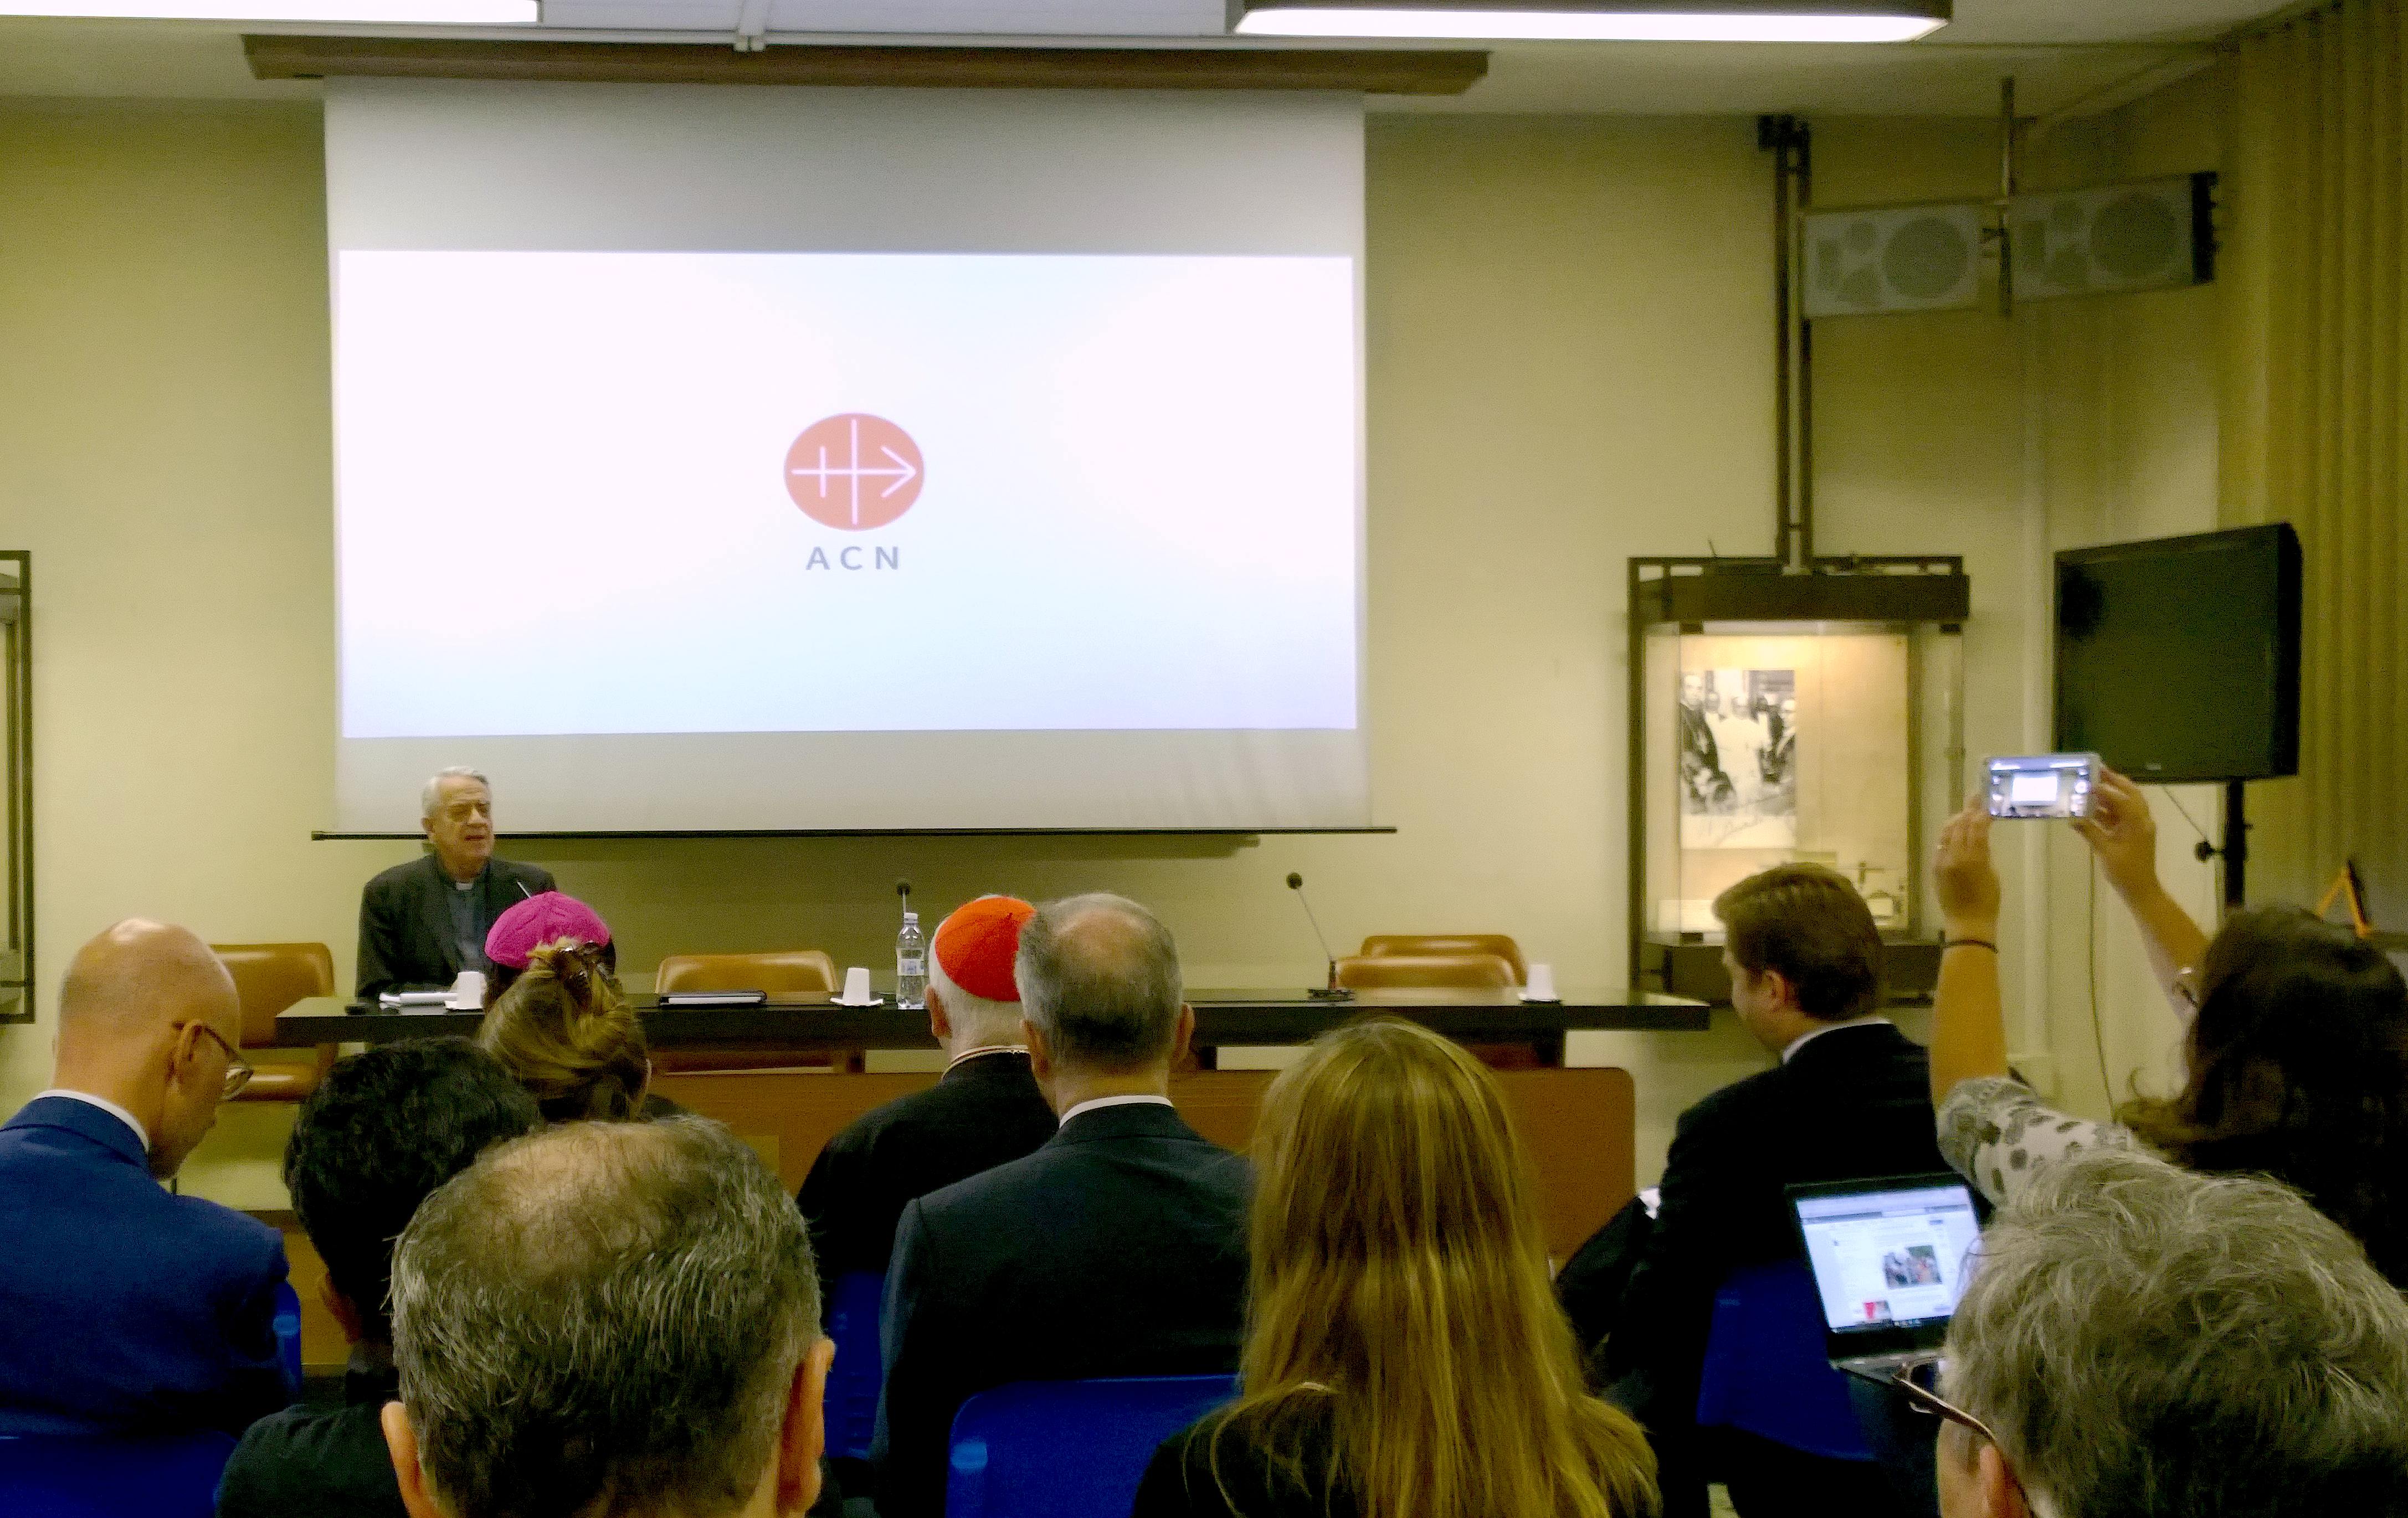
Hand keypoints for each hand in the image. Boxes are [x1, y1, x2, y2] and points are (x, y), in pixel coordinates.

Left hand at [1934, 799, 2001, 937]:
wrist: (1967, 922)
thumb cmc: (1987, 901)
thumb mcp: (1992, 874)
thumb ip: (1984, 853)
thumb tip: (1979, 836)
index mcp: (1975, 859)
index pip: (1977, 828)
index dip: (1982, 813)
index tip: (1986, 802)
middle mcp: (1955, 857)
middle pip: (1961, 826)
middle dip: (1968, 811)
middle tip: (1975, 798)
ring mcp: (1942, 861)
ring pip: (1948, 833)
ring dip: (1956, 820)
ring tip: (1965, 811)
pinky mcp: (1934, 867)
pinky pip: (1940, 844)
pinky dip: (1948, 835)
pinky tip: (1954, 830)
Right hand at [2072, 768, 2160, 901]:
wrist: (2140, 890)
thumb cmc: (2125, 871)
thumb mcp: (2105, 851)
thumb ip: (2089, 831)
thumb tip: (2072, 817)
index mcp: (2138, 823)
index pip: (2122, 800)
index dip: (2106, 790)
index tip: (2089, 782)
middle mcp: (2141, 821)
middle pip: (2130, 795)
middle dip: (2115, 782)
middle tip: (2098, 770)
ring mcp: (2137, 827)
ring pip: (2125, 805)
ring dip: (2110, 796)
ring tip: (2091, 786)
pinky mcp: (2131, 834)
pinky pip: (2120, 817)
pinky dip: (2107, 811)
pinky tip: (2090, 809)